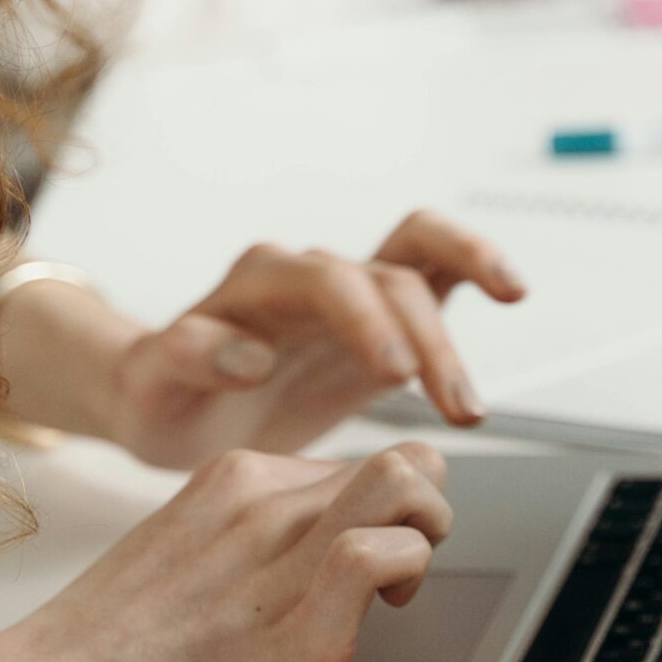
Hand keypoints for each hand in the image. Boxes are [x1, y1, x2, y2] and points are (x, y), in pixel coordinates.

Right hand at [2, 441, 451, 661]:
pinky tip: (384, 617)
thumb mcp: (178, 554)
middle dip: (427, 509)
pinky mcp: (296, 632)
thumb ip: (246, 541)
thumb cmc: (97, 655)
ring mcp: (278, 560)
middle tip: (405, 567)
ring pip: (407, 484)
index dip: (387, 504)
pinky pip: (379, 556)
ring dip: (428, 534)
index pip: (357, 460)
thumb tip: (306, 557)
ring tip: (399, 592)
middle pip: (403, 456)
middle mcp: (261, 501)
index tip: (373, 550)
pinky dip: (404, 577)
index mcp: (232, 480)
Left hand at [100, 210, 525, 466]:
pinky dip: (476, 269)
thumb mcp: (150, 387)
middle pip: (384, 275)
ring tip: (473, 395)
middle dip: (425, 336)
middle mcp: (309, 274)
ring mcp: (350, 289)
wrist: (175, 399)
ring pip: (420, 258)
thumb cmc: (162, 392)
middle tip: (448, 404)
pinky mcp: (382, 313)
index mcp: (255, 286)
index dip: (364, 317)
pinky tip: (511, 289)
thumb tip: (245, 353)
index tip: (393, 373)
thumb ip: (186, 358)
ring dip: (462, 307)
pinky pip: (437, 270)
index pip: (322, 279)